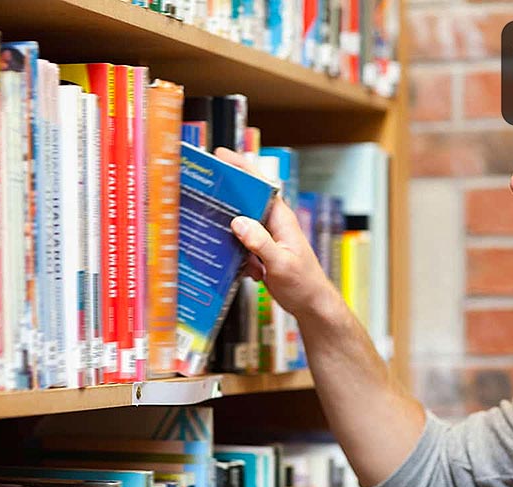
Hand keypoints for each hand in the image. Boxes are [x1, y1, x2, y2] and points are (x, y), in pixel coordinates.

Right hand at [214, 147, 339, 318]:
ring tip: (214, 238)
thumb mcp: (281, 264)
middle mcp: (273, 224)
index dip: (241, 167)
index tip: (220, 155)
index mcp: (281, 219)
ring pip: (239, 226)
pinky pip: (240, 246)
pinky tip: (240, 269)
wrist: (312, 305)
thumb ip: (261, 243)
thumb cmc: (304, 284)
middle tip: (200, 193)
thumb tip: (238, 222)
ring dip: (228, 235)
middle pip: (244, 202)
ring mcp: (266, 238)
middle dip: (224, 199)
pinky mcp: (260, 253)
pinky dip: (235, 255)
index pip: (260, 185)